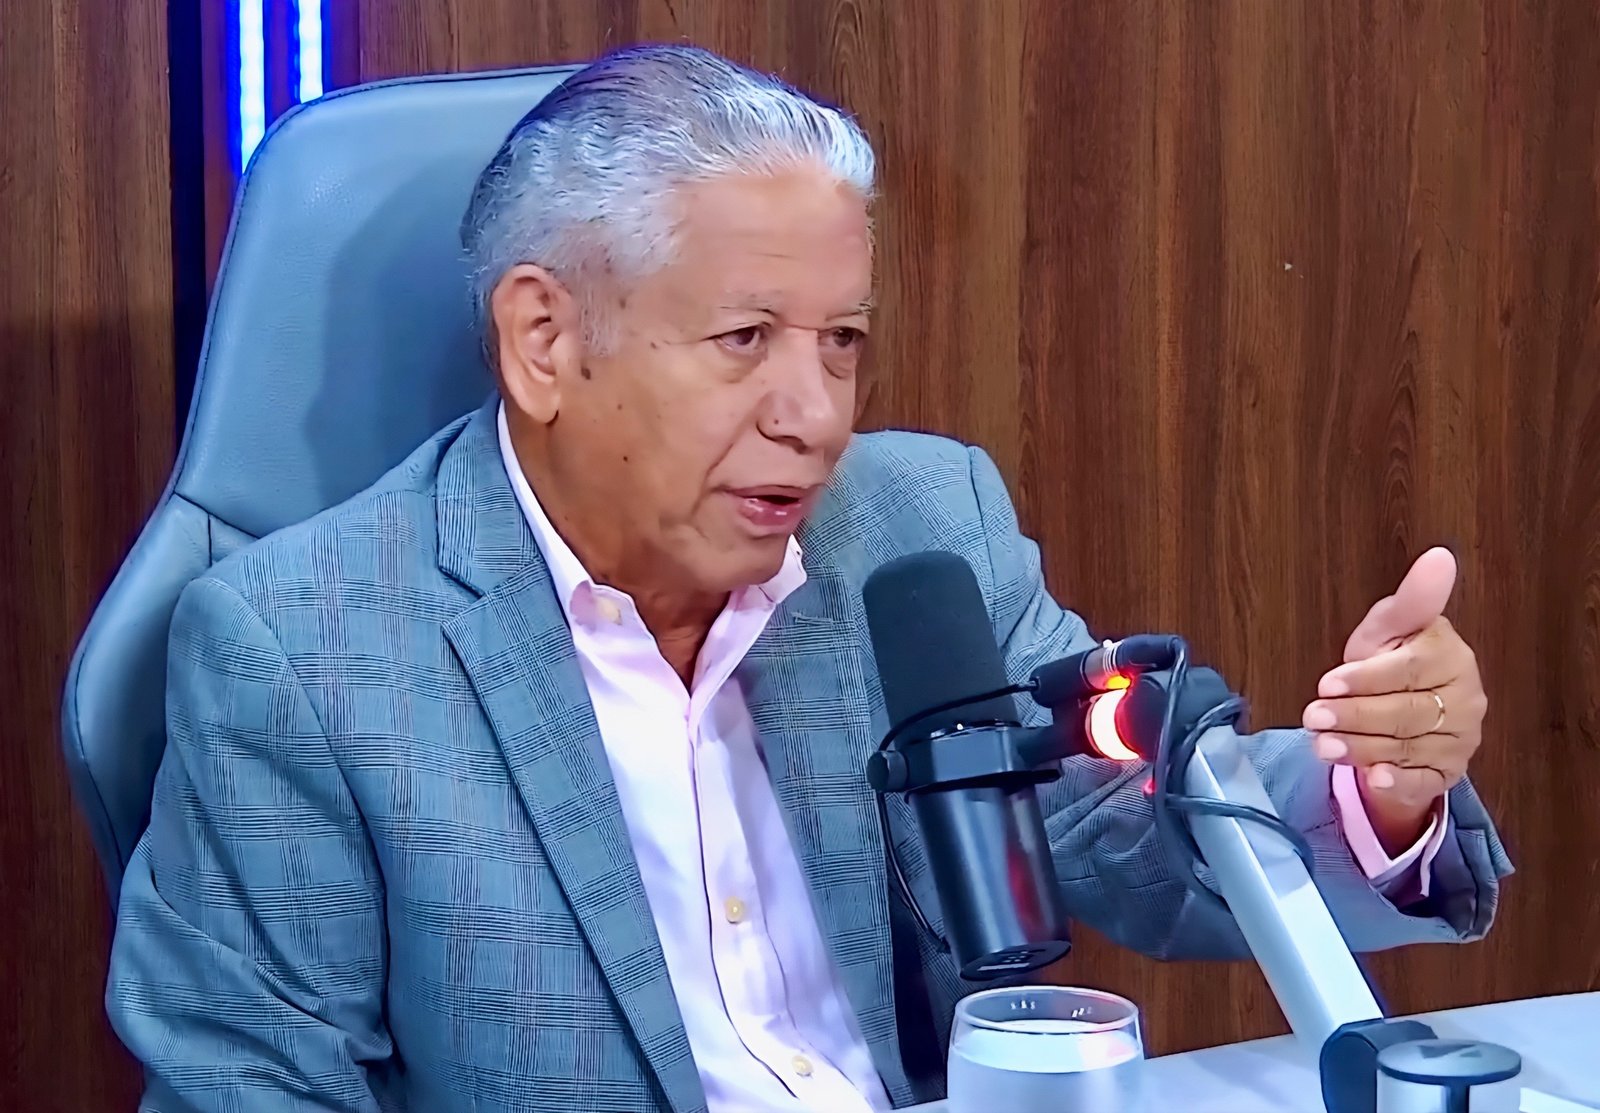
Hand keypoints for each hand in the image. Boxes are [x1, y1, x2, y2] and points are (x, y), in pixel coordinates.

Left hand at [1301, 547, 1485, 851]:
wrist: (1399, 712)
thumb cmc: (1390, 663)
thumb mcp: (1390, 630)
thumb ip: (1411, 601)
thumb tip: (1440, 557)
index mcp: (1451, 657)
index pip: (1410, 670)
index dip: (1367, 678)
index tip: (1328, 683)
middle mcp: (1464, 700)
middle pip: (1405, 711)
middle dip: (1354, 715)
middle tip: (1313, 716)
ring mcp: (1459, 740)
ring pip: (1406, 747)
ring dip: (1360, 748)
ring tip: (1322, 745)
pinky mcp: (1447, 773)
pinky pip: (1423, 780)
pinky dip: (1398, 782)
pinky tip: (1374, 779)